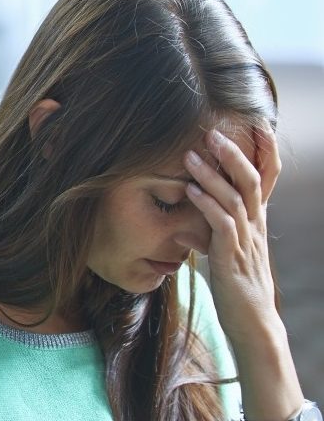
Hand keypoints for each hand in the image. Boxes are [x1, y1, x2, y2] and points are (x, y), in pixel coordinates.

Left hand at [177, 125, 303, 420]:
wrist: (252, 325)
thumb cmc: (237, 291)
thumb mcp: (221, 258)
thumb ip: (207, 238)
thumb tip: (185, 229)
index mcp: (255, 224)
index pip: (265, 182)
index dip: (263, 154)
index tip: (257, 126)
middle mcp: (255, 228)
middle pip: (252, 182)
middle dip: (234, 155)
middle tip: (213, 132)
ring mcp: (246, 242)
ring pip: (235, 199)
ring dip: (212, 175)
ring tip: (192, 154)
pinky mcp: (232, 259)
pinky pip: (222, 226)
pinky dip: (205, 206)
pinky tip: (190, 192)